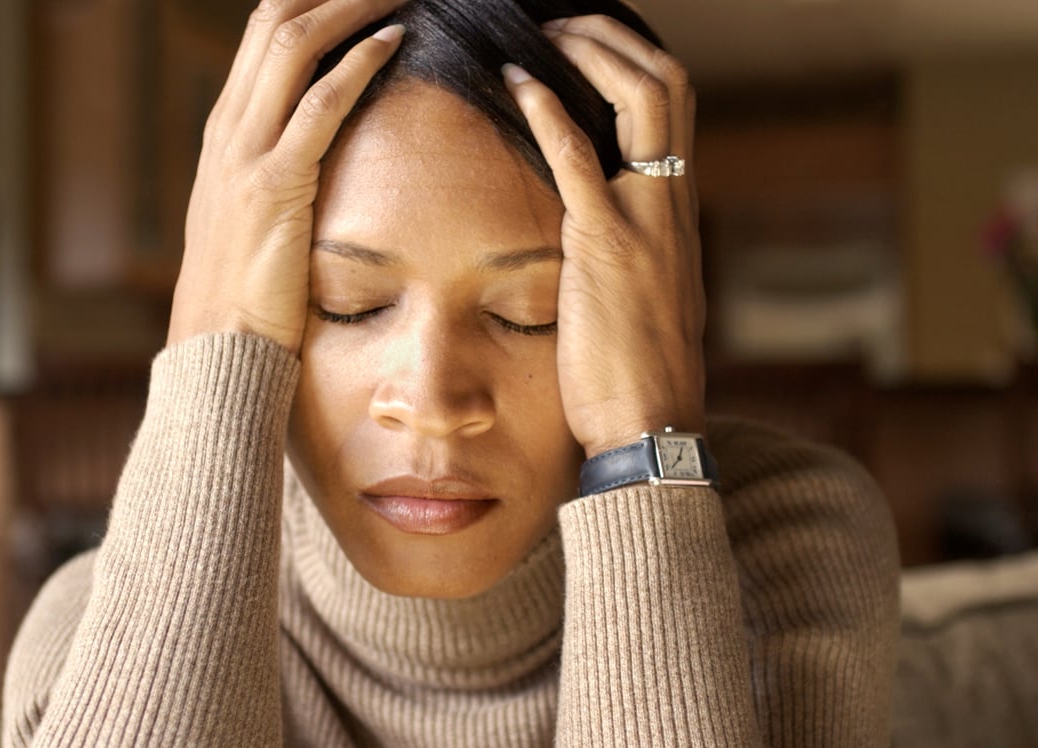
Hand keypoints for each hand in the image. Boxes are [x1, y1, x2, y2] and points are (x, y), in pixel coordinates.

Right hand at [167, 0, 405, 352]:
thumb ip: (274, 172)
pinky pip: (319, 105)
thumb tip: (314, 154)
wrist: (218, 342)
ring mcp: (244, 153)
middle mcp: (228, 128)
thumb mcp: (251, 216)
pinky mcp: (273, 185)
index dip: (313, 1)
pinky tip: (394, 39)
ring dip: (351, 6)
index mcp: (225, 131)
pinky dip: (358, 64)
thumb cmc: (245, 288)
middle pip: (274, 20)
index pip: (263, 35)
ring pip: (294, 45)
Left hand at [504, 15, 704, 458]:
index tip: (590, 48)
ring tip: (545, 35)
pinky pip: (581, 157)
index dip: (634, 65)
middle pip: (668, 85)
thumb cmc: (641, 372)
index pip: (674, 112)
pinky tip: (516, 81)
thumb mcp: (647, 298)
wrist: (652, 424)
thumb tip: (599, 231)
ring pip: (642, 100)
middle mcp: (672, 205)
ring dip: (591, 53)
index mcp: (677, 214)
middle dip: (615, 40)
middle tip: (565, 25)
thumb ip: (634, 252)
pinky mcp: (606, 246)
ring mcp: (645, 221)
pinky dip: (549, 110)